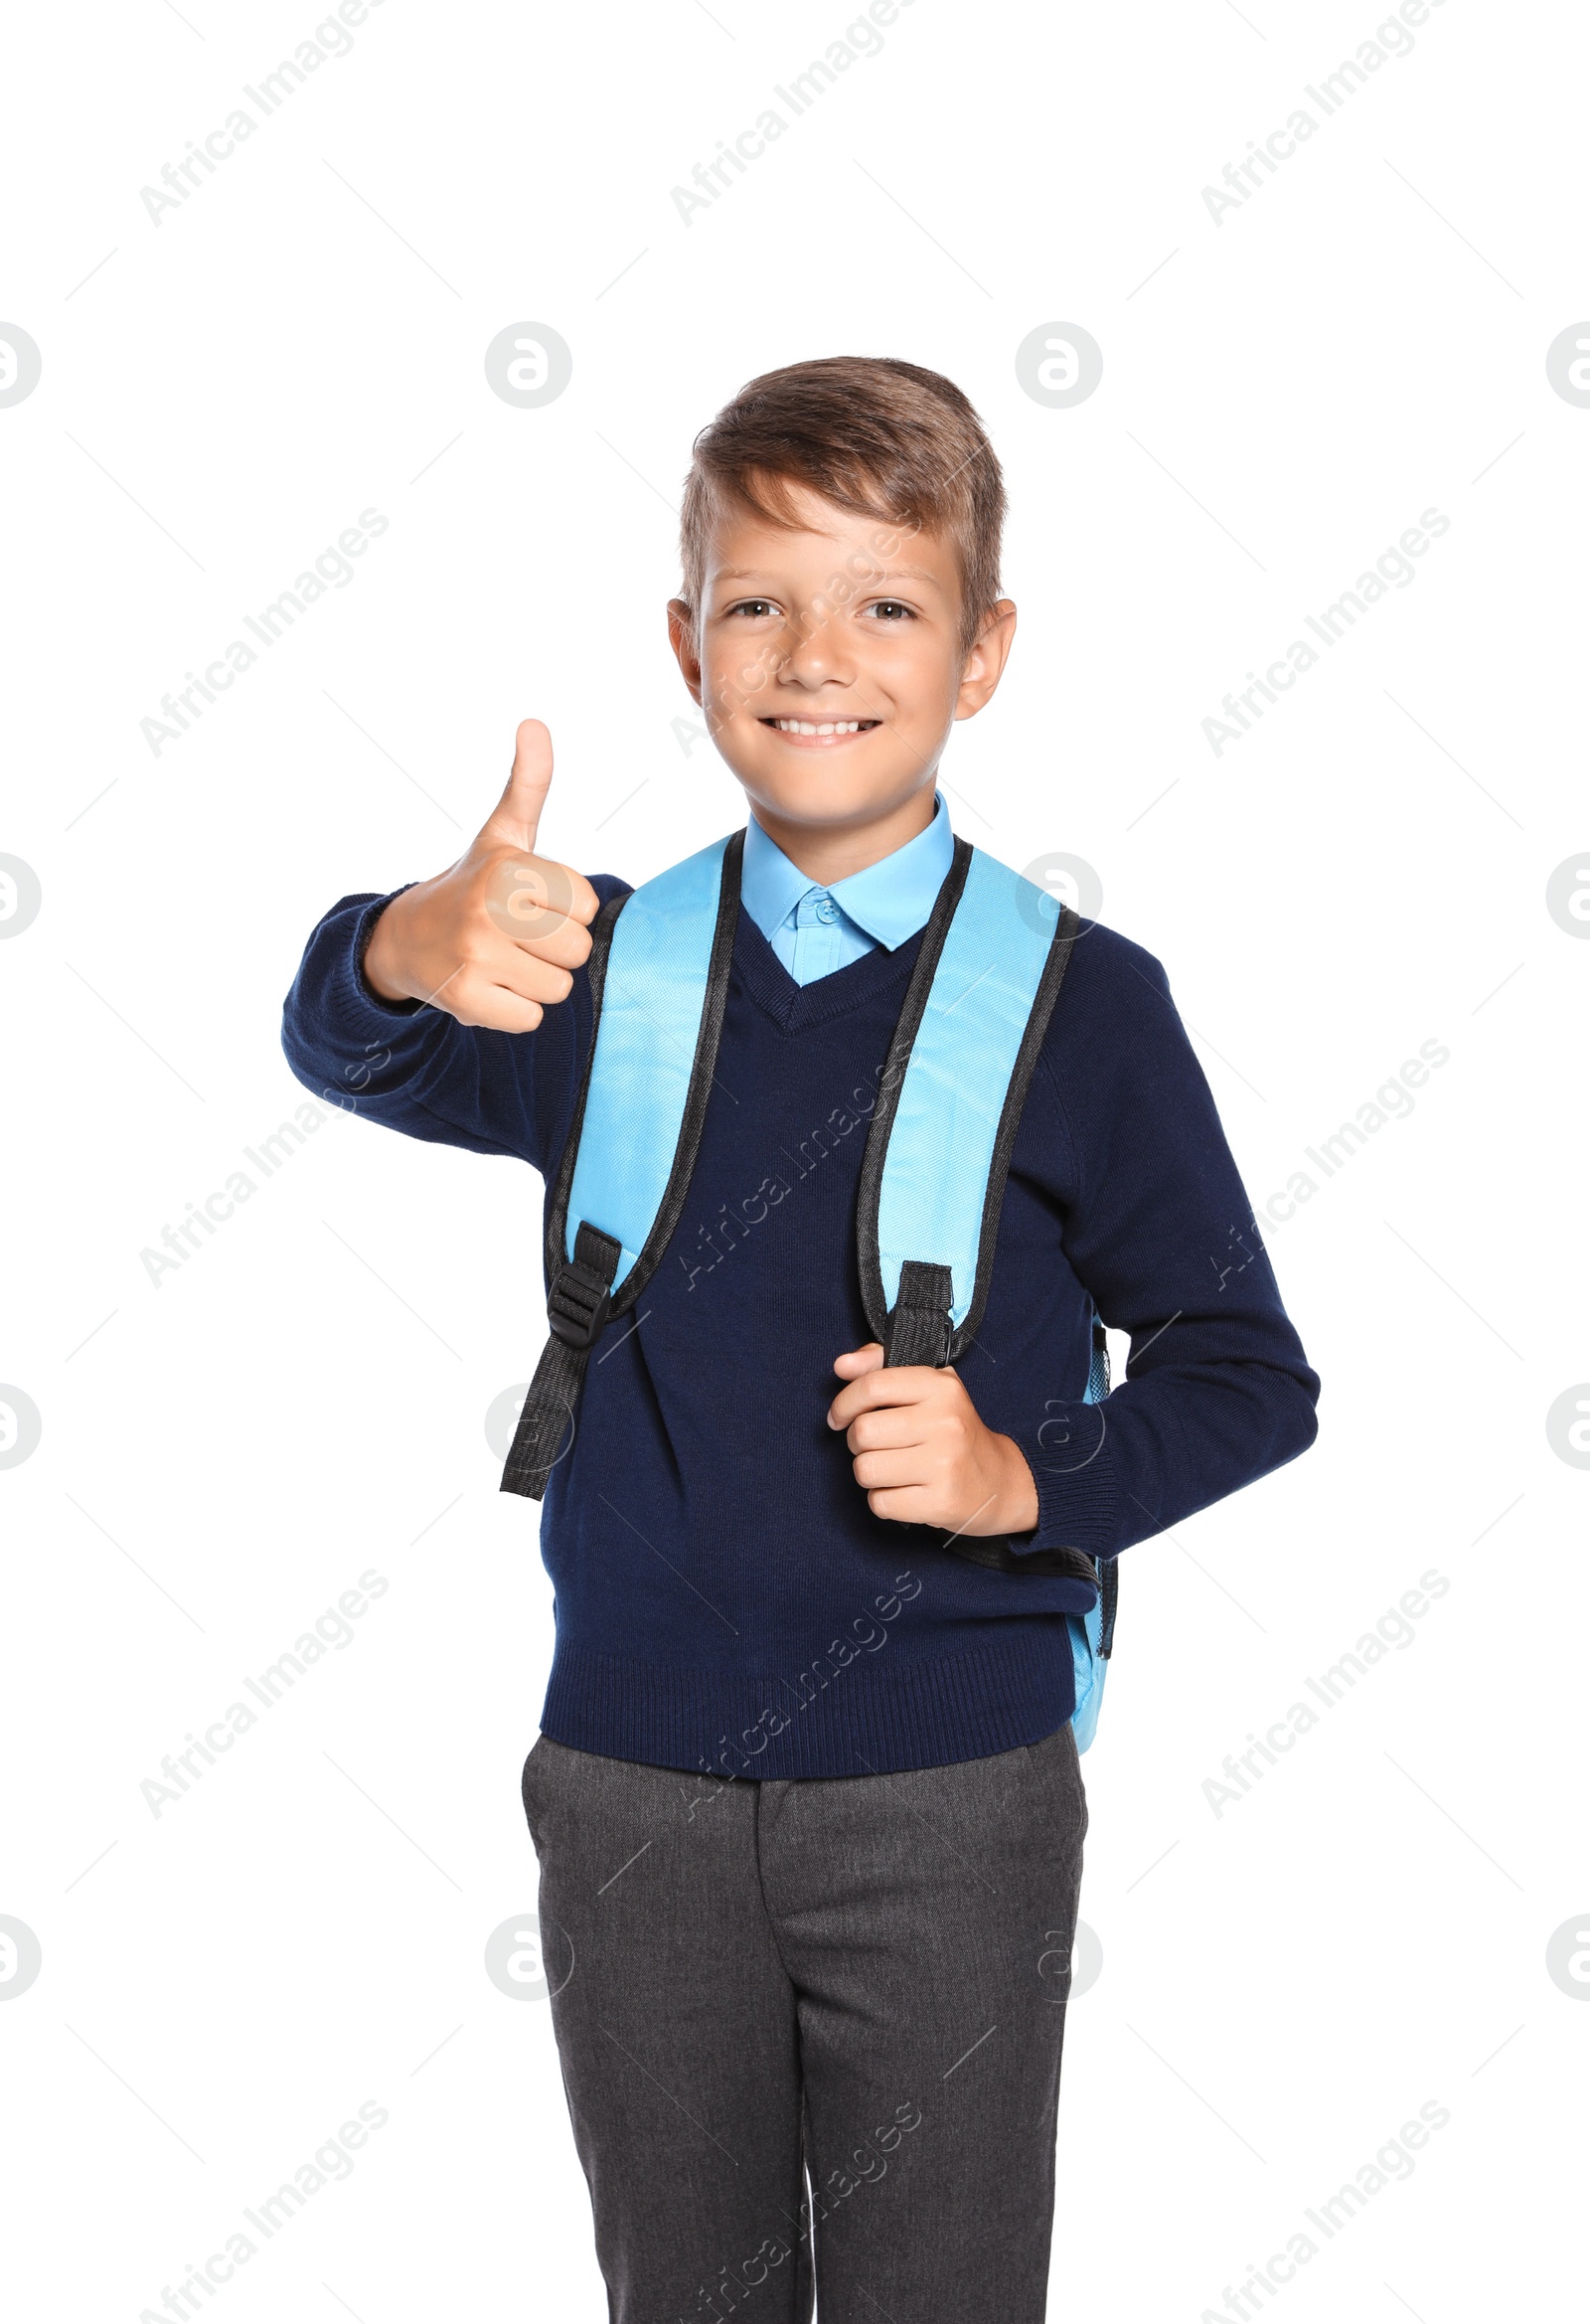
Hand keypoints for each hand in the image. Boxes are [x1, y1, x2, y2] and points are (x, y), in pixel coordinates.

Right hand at [362, 719, 598, 1030]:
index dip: (567, 910)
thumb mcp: (501, 833)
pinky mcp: (466, 1001)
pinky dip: (515, 1011)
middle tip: (519, 937)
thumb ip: (528, 783)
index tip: (532, 903)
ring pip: (558, 989)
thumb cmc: (471, 885)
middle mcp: (489, 911)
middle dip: (555, 950)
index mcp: (508, 869)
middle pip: (577, 951)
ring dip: (536, 982)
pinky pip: (530, 1019)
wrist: (404, 938)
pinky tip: (489, 987)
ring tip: (503, 961)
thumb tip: (535, 722)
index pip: (587, 906)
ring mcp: (475, 958)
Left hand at [826, 1343, 1039, 1535]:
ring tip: (893, 1469)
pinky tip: (905, 1491)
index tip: (839, 1417)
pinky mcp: (940, 1503)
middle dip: (858, 1443)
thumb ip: (881, 1366)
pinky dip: (884, 1500)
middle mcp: (946, 1423)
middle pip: (862, 1432)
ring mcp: (944, 1465)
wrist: (1000, 1483)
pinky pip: (880, 1502)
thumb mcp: (930, 1387)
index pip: (873, 1386)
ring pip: (866, 1469)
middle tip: (877, 1446)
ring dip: (870, 1473)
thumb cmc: (955, 1432)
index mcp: (942, 1387)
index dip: (844, 1403)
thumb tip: (841, 1366)